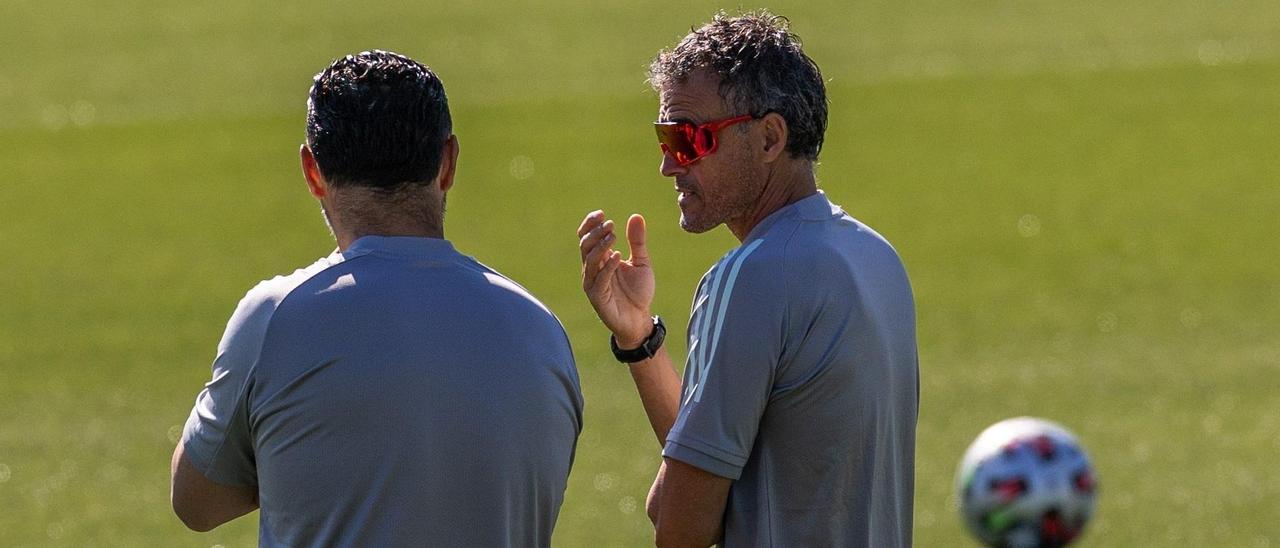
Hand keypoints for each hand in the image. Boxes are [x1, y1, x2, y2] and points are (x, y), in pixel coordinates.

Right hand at [578, 210, 655, 347]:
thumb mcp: (641, 262)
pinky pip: (599, 279)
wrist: (639, 320)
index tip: (601, 214)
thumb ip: (637, 241)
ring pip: (589, 260)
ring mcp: (593, 283)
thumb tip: (636, 216)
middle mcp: (593, 269)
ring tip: (614, 235)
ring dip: (600, 246)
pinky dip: (608, 266)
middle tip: (610, 224)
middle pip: (585, 246)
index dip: (590, 225)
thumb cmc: (638, 292)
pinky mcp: (597, 297)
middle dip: (596, 233)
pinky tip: (618, 256)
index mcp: (600, 259)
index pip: (587, 237)